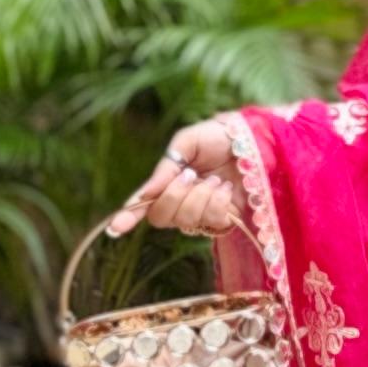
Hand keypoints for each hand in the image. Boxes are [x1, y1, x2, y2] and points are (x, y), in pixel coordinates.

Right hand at [107, 120, 241, 238]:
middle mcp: (181, 203)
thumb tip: (147, 193)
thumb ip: (166, 166)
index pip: (144, 205)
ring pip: (187, 220)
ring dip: (201, 196)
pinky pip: (212, 221)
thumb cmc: (216, 138)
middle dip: (174, 197)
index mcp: (167, 183)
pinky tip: (226, 188)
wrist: (252, 140)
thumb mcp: (187, 141)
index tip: (115, 228)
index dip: (128, 217)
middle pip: (161, 218)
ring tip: (215, 179)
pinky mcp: (224, 221)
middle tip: (191, 174)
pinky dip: (219, 202)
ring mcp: (201, 214)